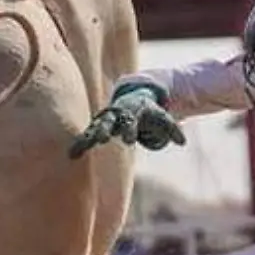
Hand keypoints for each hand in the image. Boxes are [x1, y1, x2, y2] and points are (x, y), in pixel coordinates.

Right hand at [68, 87, 184, 158]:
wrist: (133, 99)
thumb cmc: (149, 111)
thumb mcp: (161, 118)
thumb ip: (171, 129)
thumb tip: (182, 141)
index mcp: (131, 111)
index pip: (130, 120)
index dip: (129, 129)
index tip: (129, 139)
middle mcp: (115, 115)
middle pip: (109, 122)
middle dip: (105, 129)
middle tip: (102, 139)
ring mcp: (105, 121)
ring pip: (94, 129)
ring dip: (87, 140)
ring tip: (76, 152)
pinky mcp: (98, 127)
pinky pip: (87, 136)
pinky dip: (80, 144)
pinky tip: (71, 156)